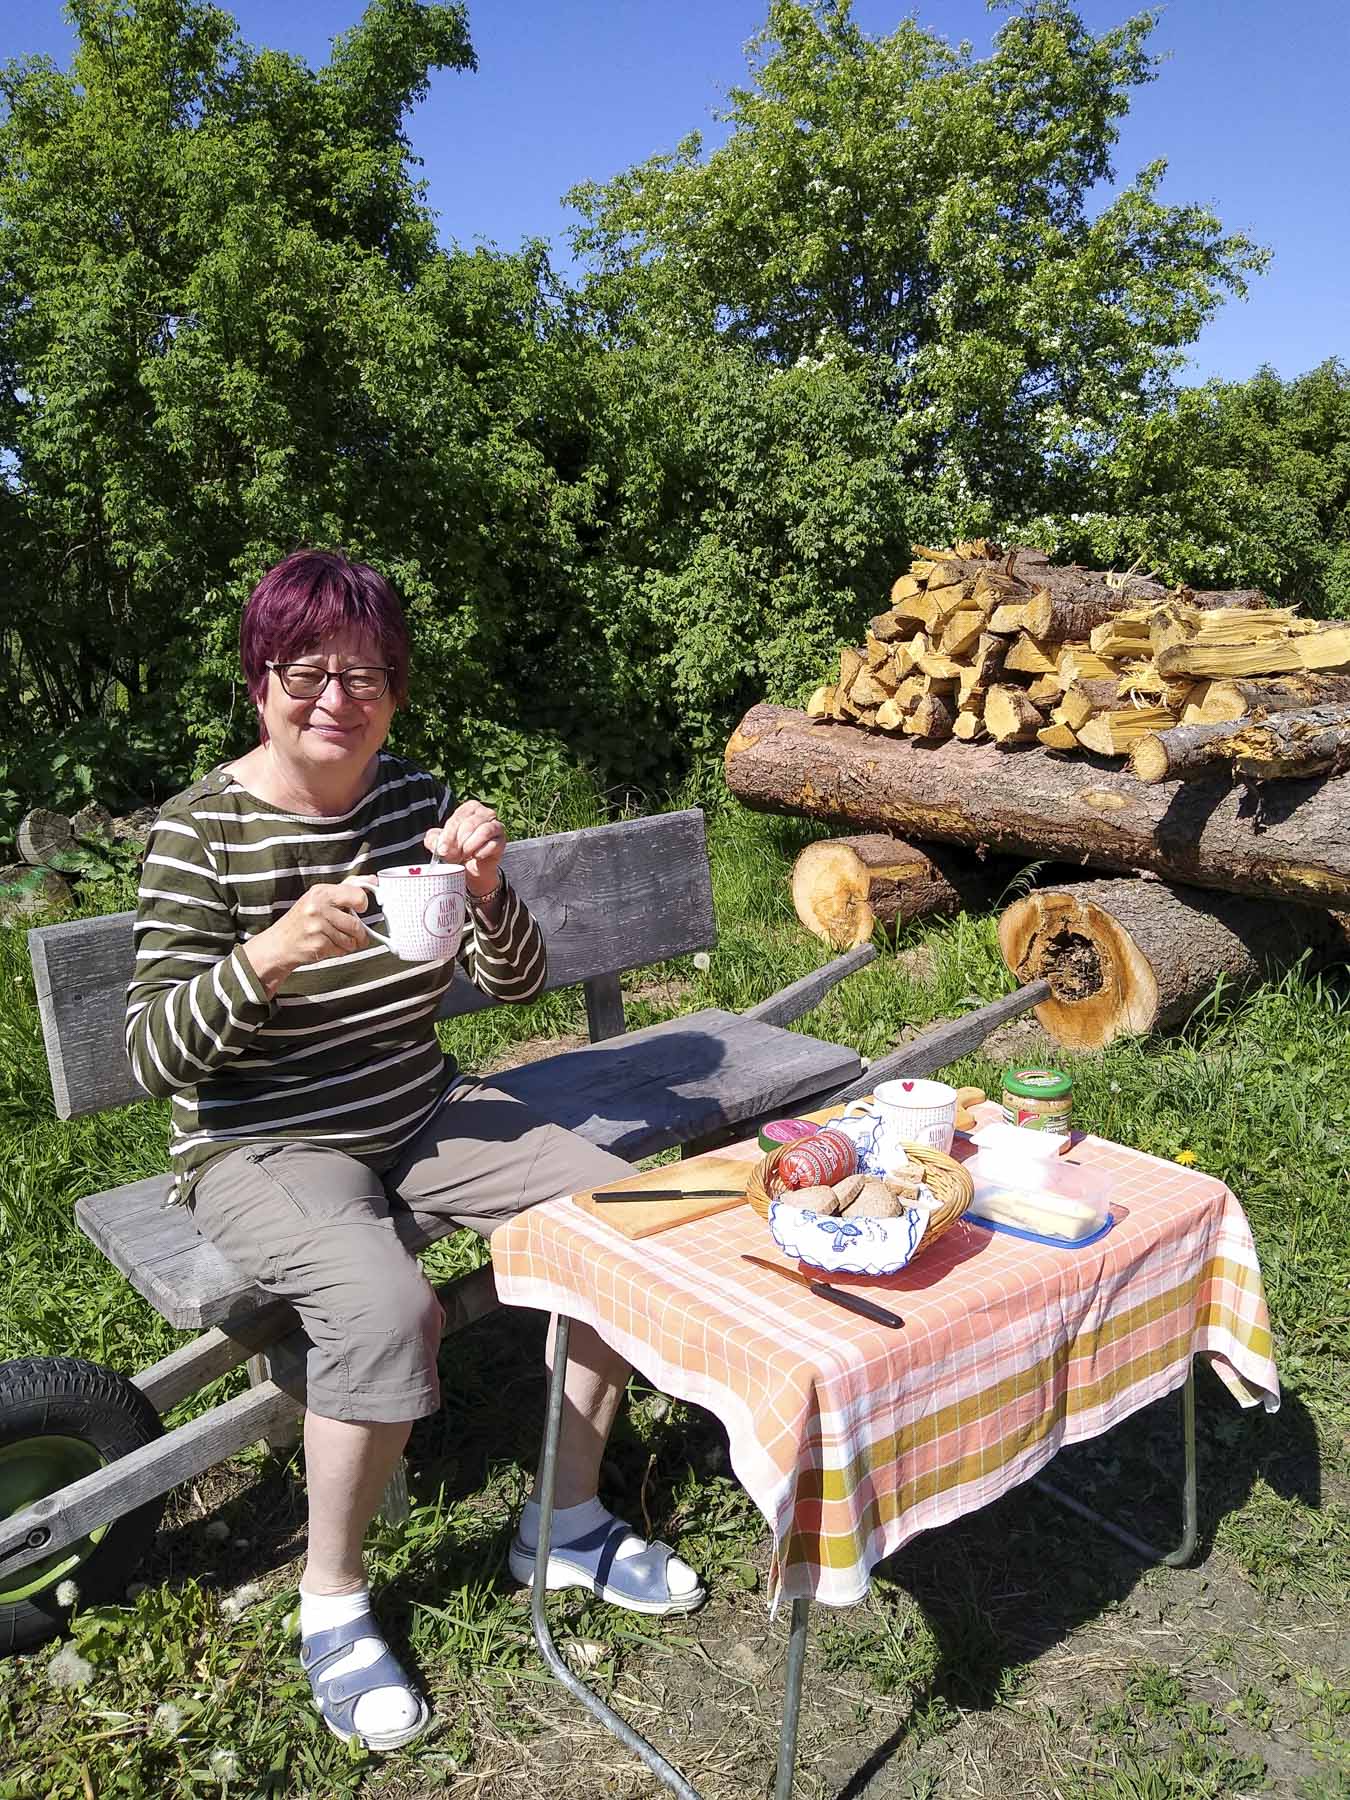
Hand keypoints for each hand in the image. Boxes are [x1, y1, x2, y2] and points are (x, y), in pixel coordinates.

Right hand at [241, 879, 373, 993]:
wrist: (279, 944)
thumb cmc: (303, 920)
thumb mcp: (320, 897)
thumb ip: (347, 888)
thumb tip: (372, 880)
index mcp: (321, 892)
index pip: (357, 895)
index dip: (363, 904)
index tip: (360, 909)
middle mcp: (318, 907)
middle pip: (356, 924)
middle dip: (358, 933)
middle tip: (352, 933)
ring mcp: (317, 927)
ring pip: (351, 940)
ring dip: (348, 944)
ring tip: (335, 939)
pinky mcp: (318, 945)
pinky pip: (342, 950)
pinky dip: (339, 951)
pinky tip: (327, 946)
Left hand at [425, 800, 506, 897]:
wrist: (471, 867)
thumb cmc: (456, 850)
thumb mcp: (440, 843)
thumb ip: (433, 839)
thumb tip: (437, 844)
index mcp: (470, 808)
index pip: (458, 818)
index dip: (448, 835)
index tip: (442, 850)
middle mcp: (486, 812)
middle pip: (470, 824)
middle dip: (459, 842)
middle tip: (453, 855)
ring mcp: (496, 826)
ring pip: (484, 831)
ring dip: (470, 846)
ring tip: (465, 855)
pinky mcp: (502, 840)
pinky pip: (493, 844)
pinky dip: (481, 853)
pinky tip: (475, 857)